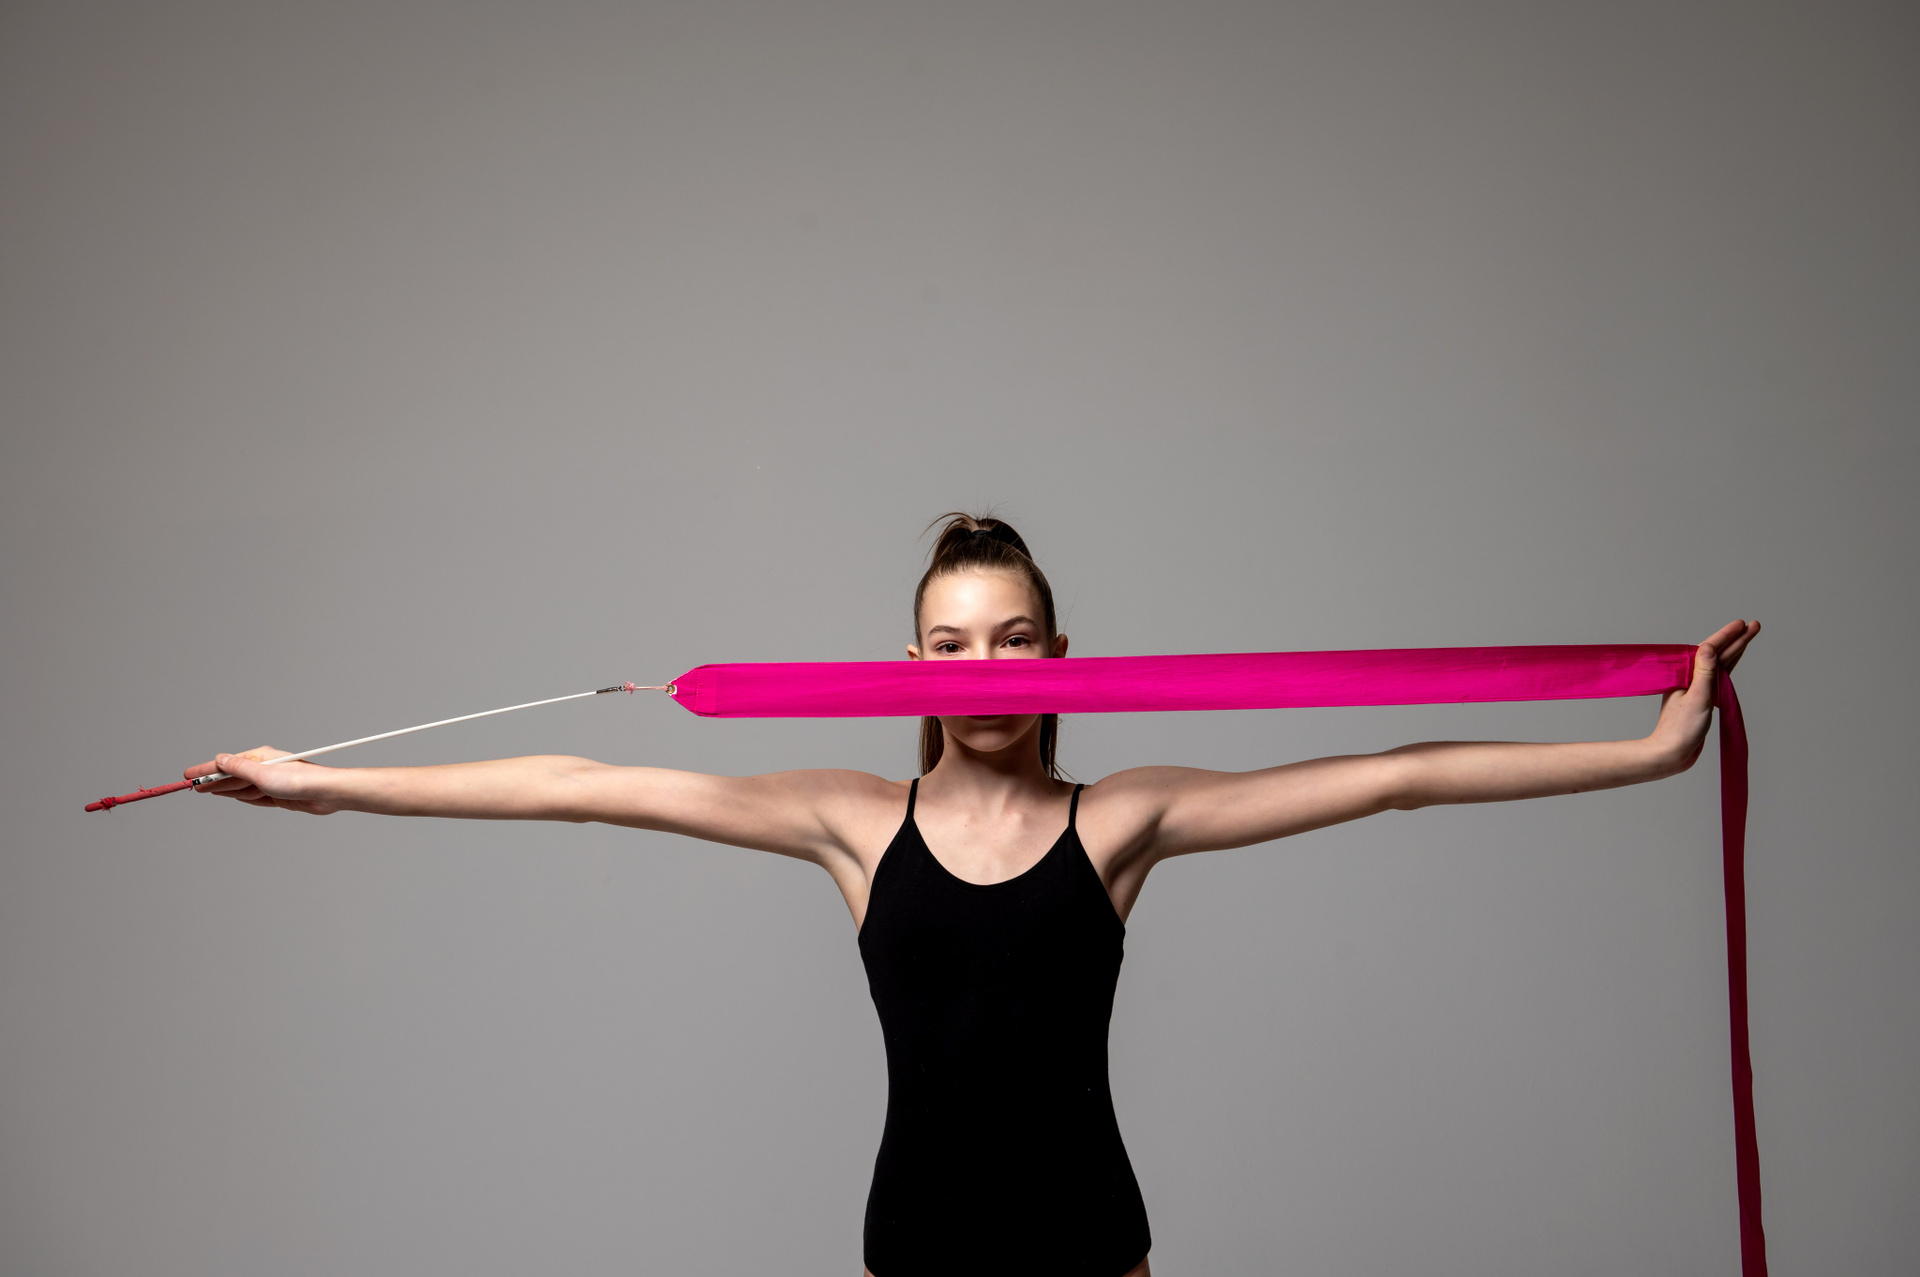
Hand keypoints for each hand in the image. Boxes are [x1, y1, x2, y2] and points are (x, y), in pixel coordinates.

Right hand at [186, 747, 339, 814]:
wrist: (327, 793)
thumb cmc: (299, 781)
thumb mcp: (262, 775)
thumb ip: (239, 769)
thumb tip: (219, 759)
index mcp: (260, 758)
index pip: (225, 764)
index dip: (204, 771)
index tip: (187, 776)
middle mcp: (265, 768)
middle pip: (231, 776)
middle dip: (211, 780)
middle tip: (191, 785)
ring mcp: (272, 782)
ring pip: (241, 787)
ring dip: (224, 789)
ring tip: (206, 790)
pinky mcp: (279, 796)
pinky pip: (255, 797)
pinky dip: (242, 797)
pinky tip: (234, 796)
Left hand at [1649, 619, 1760, 774]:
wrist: (1671, 754)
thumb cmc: (1681, 729)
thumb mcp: (1696, 698)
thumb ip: (1703, 672)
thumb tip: (1708, 647)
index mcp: (1686, 675)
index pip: (1711, 650)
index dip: (1727, 635)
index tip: (1743, 623)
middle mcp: (1690, 679)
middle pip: (1717, 655)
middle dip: (1736, 640)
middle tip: (1754, 625)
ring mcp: (1696, 688)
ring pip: (1719, 665)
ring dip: (1734, 651)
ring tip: (1747, 636)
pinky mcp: (1701, 700)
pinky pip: (1718, 679)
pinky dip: (1727, 669)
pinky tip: (1732, 662)